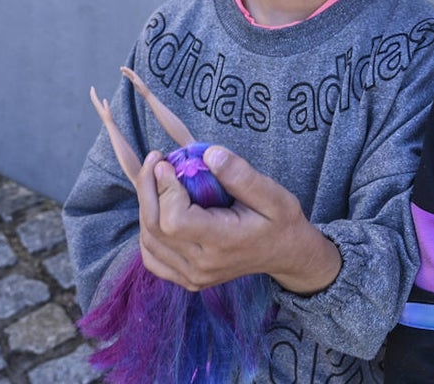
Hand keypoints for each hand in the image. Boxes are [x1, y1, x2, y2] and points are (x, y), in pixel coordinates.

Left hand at [136, 145, 341, 294]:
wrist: (287, 254)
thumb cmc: (281, 221)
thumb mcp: (273, 194)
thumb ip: (241, 175)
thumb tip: (209, 154)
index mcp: (223, 242)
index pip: (175, 221)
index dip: (164, 189)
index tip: (167, 162)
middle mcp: (203, 265)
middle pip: (155, 229)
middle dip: (147, 189)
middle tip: (155, 160)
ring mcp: (193, 276)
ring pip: (149, 242)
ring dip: (146, 207)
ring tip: (155, 179)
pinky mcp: (188, 279)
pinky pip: (153, 259)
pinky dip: (148, 233)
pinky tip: (158, 210)